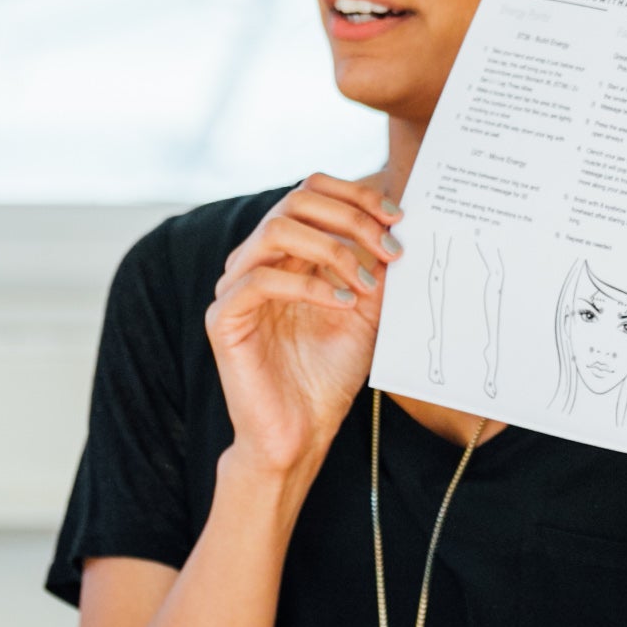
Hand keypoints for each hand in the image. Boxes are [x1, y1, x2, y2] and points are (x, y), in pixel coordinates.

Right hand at [208, 173, 401, 480]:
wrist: (302, 432)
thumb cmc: (330, 374)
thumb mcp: (366, 311)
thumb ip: (376, 268)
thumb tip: (402, 224)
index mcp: (286, 252)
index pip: (311, 193)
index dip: (354, 195)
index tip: (398, 216)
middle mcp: (257, 260)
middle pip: (295, 202)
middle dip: (351, 217)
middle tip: (391, 248)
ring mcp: (235, 286)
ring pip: (275, 230)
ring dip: (332, 249)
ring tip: (367, 284)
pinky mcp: (223, 318)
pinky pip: (260, 280)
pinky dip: (309, 285)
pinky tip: (343, 305)